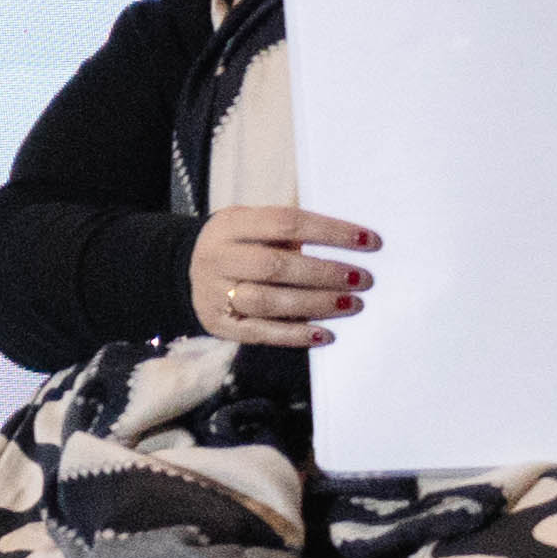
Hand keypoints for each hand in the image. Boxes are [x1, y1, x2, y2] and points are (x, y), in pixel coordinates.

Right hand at [189, 205, 377, 346]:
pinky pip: (260, 332)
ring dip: (315, 304)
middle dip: (324, 273)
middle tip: (363, 279)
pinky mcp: (218, 324)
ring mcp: (213, 293)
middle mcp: (217, 257)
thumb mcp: (256, 224)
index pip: (285, 223)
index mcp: (230, 224)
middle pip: (275, 266)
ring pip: (268, 301)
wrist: (187, 268)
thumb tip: (352, 240)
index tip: (369, 241)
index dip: (330, 232)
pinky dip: (295, 334)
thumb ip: (292, 229)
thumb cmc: (243, 244)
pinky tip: (325, 334)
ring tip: (352, 304)